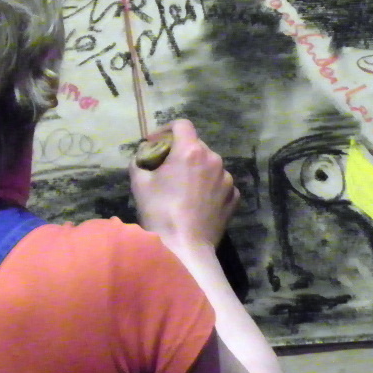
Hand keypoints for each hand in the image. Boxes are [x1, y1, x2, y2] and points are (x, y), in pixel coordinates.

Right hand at [131, 119, 237, 249]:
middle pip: (196, 145)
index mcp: (190, 150)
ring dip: (196, 171)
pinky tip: (197, 203)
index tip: (157, 143)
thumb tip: (142, 157)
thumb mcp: (139, 183)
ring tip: (183, 189)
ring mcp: (227, 179)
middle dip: (181, 152)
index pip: (182, 124)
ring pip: (209, 165)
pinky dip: (209, 188)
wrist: (185, 248)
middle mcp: (213, 159)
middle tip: (166, 169)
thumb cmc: (159, 212)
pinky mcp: (234, 197)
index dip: (167, 129)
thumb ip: (139, 162)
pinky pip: (219, 184)